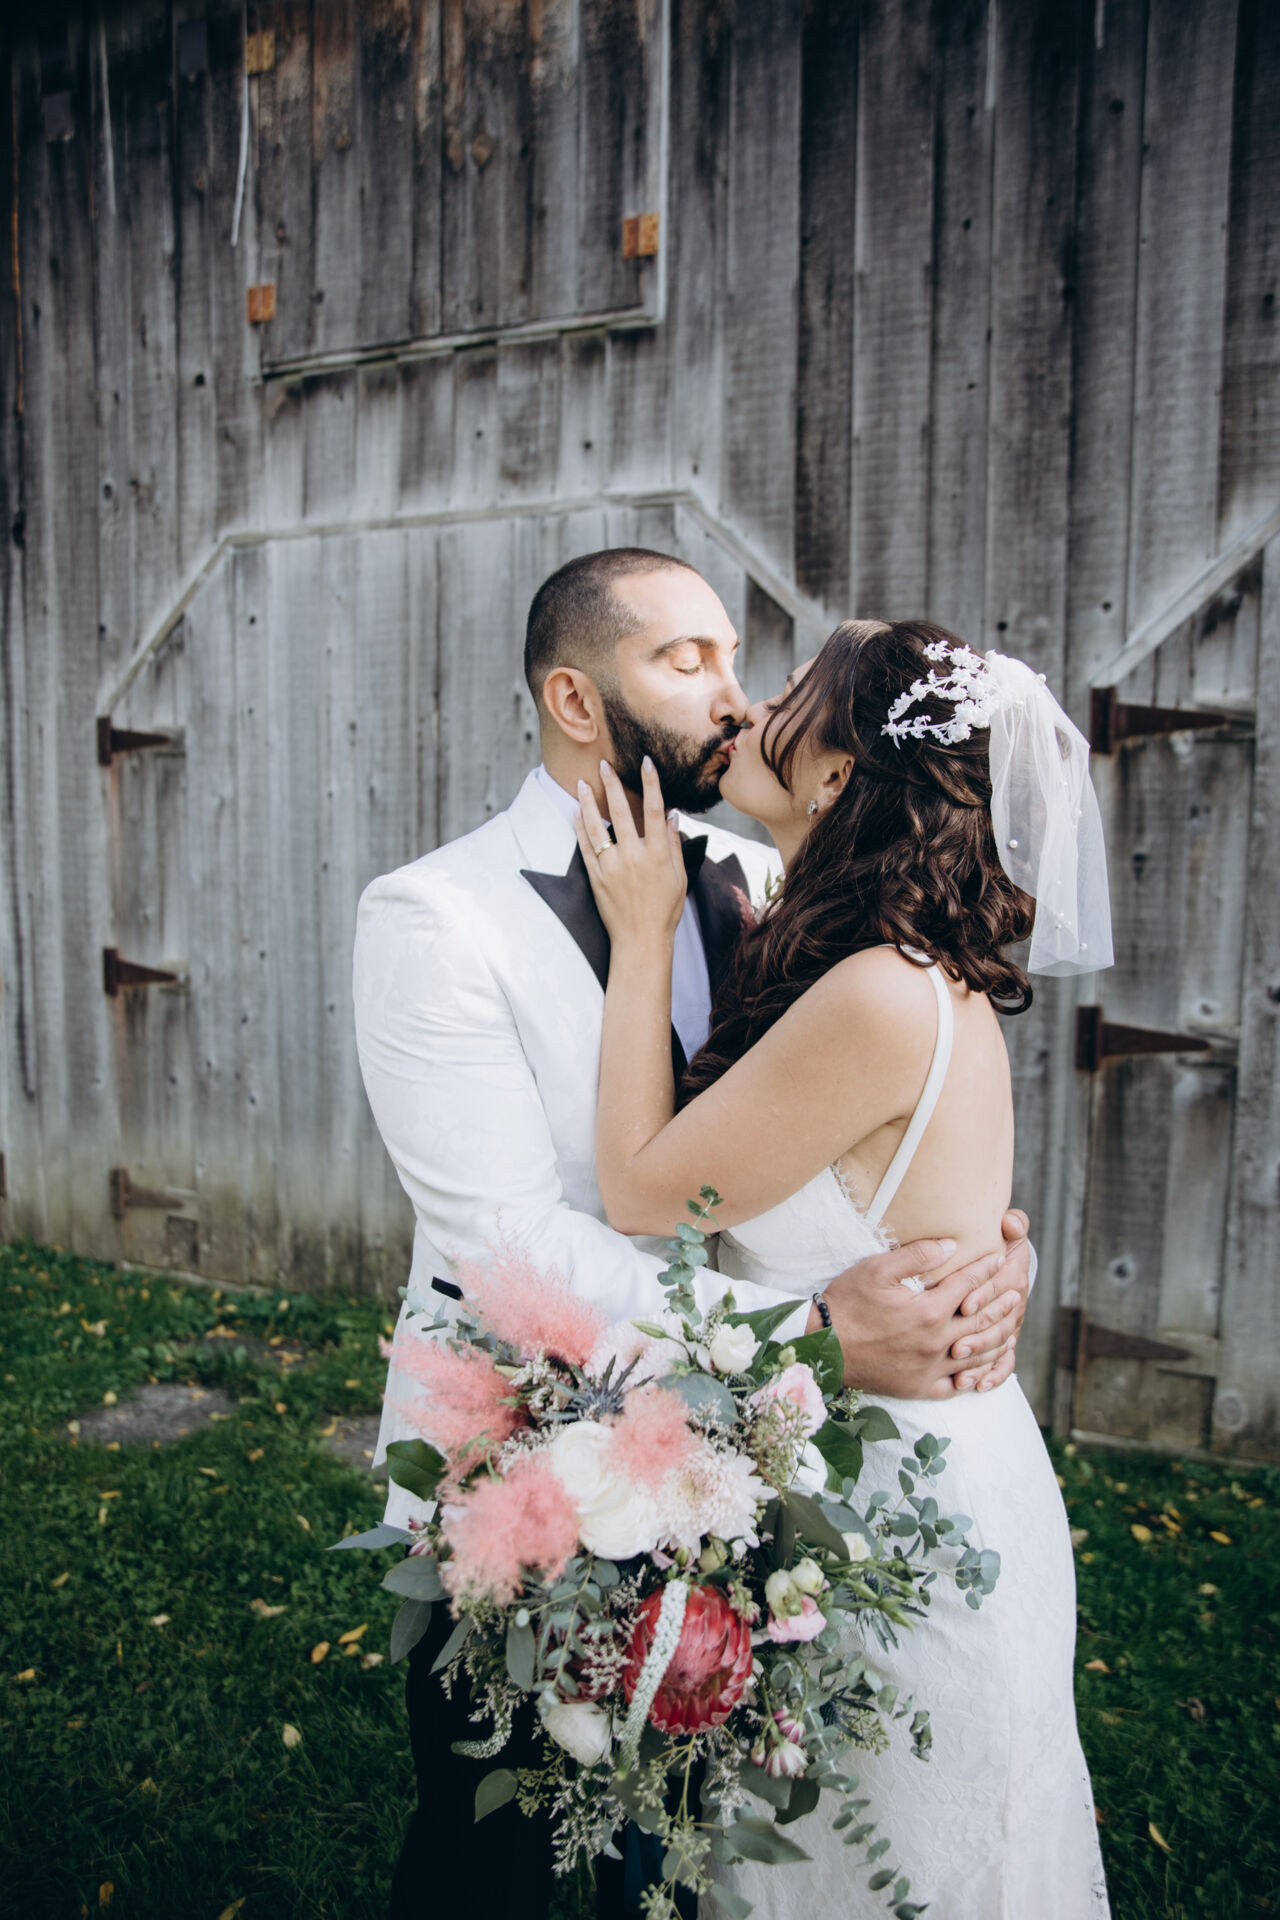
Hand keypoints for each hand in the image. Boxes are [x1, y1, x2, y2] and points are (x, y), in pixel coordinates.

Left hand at [574, 758, 686, 947]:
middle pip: (621, 812)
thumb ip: (672, 845)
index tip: (646, 762)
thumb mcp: (679, 877)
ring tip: (583, 784)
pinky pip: (585, 847)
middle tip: (604, 764)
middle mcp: (633, 857)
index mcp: (657, 855)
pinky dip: (580, 828)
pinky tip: (576, 813)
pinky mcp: (596, 877)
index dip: (651, 784)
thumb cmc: (665, 910)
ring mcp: (612, 867)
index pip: (654, 810)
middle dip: (612, 785)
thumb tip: (671, 816)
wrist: (641, 939)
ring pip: (597, 827)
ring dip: (588, 803)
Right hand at [817, 1229, 1029, 1399]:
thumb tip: (952, 1244)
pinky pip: (958, 1386)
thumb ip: (917, 1255)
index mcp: (929, 1310)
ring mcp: (930, 1368)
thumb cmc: (847, 1303)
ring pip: (977, 1355)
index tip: (1001, 1259)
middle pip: (981, 1321)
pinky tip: (983, 1370)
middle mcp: (937, 1341)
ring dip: (998, 1339)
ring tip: (1011, 1328)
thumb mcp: (877, 1269)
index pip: (969, 1285)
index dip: (987, 1270)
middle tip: (1018, 1293)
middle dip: (1002, 1303)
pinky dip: (976, 1377)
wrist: (823, 1347)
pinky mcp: (920, 1388)